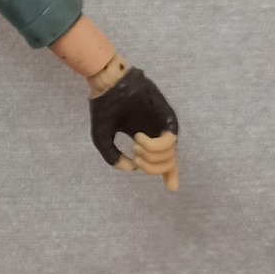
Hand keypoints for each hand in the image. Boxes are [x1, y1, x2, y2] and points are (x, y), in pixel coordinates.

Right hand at [88, 65, 178, 190]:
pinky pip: (171, 139)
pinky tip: (141, 140)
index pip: (162, 160)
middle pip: (168, 162)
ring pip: (171, 153)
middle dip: (152, 168)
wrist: (108, 85)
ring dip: (152, 156)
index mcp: (145, 138)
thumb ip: (113, 157)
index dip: (169, 175)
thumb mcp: (102, 138)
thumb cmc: (104, 108)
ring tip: (136, 146)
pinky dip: (157, 146)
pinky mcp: (167, 114)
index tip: (172, 188)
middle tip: (136, 158)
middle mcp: (156, 132)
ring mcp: (162, 124)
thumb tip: (132, 168)